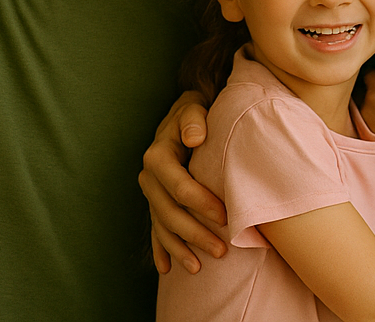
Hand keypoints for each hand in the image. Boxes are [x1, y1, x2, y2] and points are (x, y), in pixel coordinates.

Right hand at [139, 91, 226, 273]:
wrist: (185, 116)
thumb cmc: (196, 112)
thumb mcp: (194, 107)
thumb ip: (193, 119)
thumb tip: (194, 137)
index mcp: (158, 156)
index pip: (179, 186)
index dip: (201, 203)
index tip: (225, 217)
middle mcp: (149, 178)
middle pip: (169, 213)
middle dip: (194, 233)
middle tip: (221, 250)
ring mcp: (150, 193)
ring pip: (162, 226)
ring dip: (179, 248)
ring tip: (198, 268)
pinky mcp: (154, 202)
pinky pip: (155, 230)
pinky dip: (161, 249)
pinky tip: (167, 269)